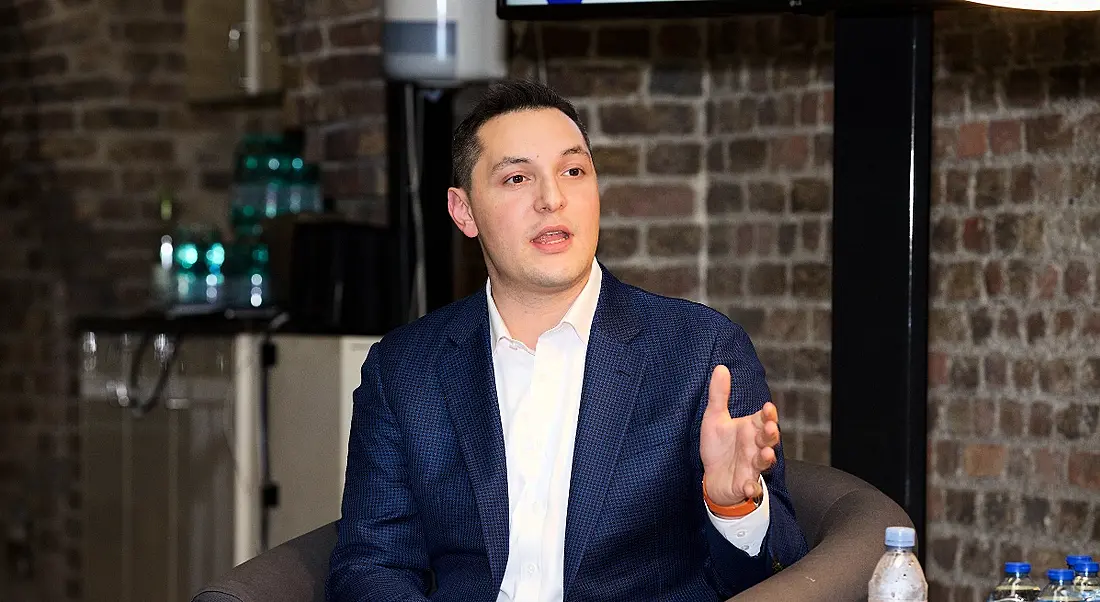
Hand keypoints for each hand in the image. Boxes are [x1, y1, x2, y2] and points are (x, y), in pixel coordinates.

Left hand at [700, 365, 779, 505]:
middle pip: (769, 439)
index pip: (763, 418)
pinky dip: (752, 488)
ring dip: (767, 458)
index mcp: (750, 429)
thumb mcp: (714, 418)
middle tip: (770, 428)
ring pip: (764, 462)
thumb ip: (719, 395)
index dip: (768, 414)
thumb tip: (720, 367)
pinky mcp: (745, 484)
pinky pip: (752, 488)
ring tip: (766, 454)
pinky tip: (748, 487)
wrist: (713, 478)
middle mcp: (755, 446)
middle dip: (771, 434)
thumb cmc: (719, 447)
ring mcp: (752, 466)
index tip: (767, 407)